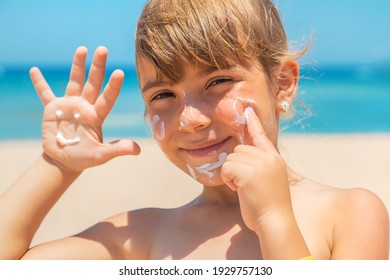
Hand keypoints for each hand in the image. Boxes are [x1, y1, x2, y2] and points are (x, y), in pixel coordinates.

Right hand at [30, 46, 140, 172]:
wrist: (65, 161)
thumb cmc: (84, 158)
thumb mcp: (101, 156)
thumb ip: (117, 149)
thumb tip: (138, 150)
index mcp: (97, 116)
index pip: (107, 98)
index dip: (113, 86)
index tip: (119, 72)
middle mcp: (85, 106)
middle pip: (93, 83)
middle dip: (97, 67)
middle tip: (103, 49)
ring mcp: (69, 106)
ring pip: (74, 82)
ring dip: (77, 66)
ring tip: (82, 49)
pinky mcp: (52, 109)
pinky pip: (45, 94)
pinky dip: (40, 83)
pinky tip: (35, 70)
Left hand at [221, 106, 291, 231]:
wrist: (275, 222)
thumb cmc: (269, 207)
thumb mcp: (268, 180)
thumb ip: (259, 165)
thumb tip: (239, 156)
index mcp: (275, 159)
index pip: (261, 136)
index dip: (253, 123)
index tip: (247, 110)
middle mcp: (269, 157)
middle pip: (238, 150)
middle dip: (236, 167)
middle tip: (246, 184)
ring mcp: (260, 163)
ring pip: (231, 159)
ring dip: (232, 174)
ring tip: (245, 189)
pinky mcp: (248, 172)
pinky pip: (226, 168)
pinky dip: (228, 180)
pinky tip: (239, 190)